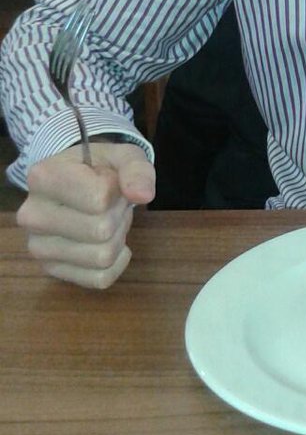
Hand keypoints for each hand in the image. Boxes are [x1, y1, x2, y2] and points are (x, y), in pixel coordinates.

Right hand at [17, 142, 155, 288]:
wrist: (75, 181)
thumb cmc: (99, 168)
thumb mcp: (123, 155)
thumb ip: (136, 169)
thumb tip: (143, 195)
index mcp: (43, 178)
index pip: (99, 198)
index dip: (117, 189)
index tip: (108, 181)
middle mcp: (31, 215)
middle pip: (101, 230)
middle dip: (118, 215)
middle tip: (110, 203)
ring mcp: (38, 247)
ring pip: (102, 257)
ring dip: (117, 237)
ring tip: (105, 218)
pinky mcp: (51, 270)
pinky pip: (100, 279)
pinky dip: (116, 262)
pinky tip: (108, 242)